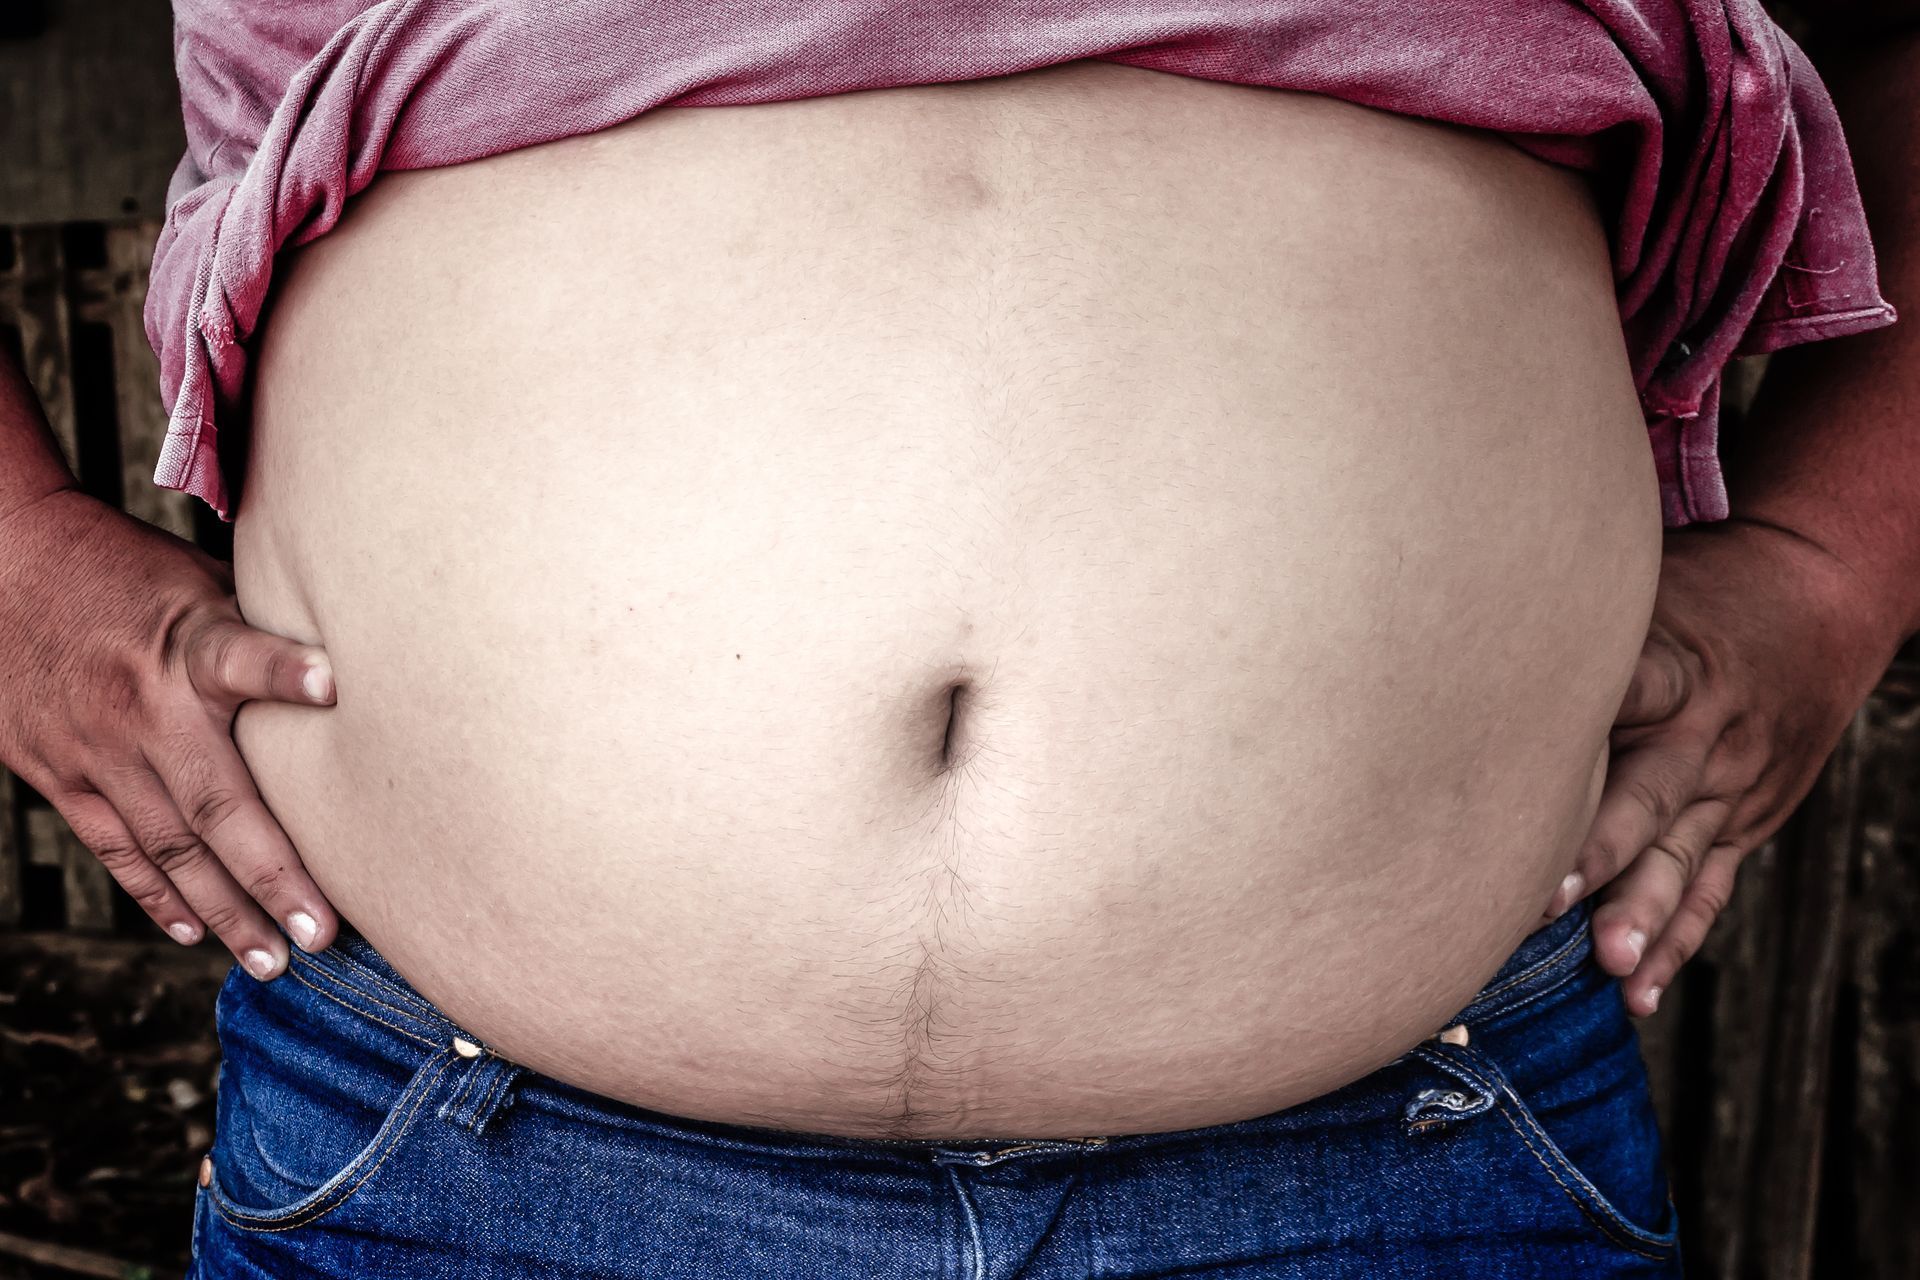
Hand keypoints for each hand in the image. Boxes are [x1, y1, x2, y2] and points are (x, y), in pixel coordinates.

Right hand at [0, 487, 340, 977]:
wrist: (5, 568)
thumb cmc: (129, 572)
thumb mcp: (202, 578)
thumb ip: (262, 629)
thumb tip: (354, 660)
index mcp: (188, 646)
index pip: (242, 656)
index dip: (286, 669)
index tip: (335, 684)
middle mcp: (145, 709)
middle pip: (216, 802)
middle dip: (273, 876)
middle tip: (322, 933)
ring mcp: (98, 751)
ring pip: (168, 848)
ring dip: (223, 911)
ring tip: (272, 959)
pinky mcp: (60, 775)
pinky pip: (115, 848)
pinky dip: (156, 895)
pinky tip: (193, 931)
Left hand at [1549, 516, 1900, 1015]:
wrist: (1820, 598)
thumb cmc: (1699, 588)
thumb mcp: (1641, 581)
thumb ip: (1567, 617)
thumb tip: (1458, 619)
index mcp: (1670, 665)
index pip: (1624, 699)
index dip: (1572, 740)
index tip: (1515, 780)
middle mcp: (1701, 732)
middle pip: (1649, 796)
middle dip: (1599, 851)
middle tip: (1546, 900)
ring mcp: (1728, 784)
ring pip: (1680, 856)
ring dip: (1642, 914)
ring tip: (1607, 962)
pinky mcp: (1741, 820)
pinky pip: (1708, 888)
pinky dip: (1676, 942)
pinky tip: (1638, 990)